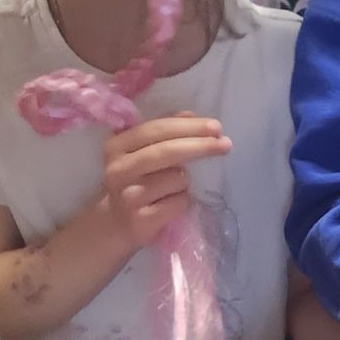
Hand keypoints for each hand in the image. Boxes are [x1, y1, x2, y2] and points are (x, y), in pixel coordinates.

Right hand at [101, 114, 231, 253]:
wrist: (113, 224)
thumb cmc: (134, 181)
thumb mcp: (140, 153)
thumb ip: (163, 132)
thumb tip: (192, 116)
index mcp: (117, 146)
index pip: (155, 129)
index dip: (188, 126)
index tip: (216, 126)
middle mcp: (119, 169)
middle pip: (167, 152)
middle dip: (200, 146)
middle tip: (225, 144)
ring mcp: (129, 196)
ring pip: (177, 179)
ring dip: (185, 182)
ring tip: (172, 188)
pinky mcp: (141, 220)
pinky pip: (179, 202)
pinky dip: (183, 201)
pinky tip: (170, 204)